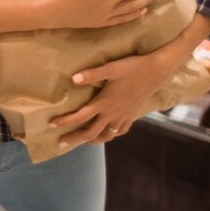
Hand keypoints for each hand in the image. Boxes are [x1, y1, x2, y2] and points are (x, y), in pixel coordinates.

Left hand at [50, 50, 178, 146]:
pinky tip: (106, 133)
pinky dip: (110, 135)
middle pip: (90, 133)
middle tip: (60, 143)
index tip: (51, 125)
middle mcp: (112, 114)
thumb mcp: (111, 68)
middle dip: (74, 139)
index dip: (64, 122)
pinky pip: (119, 132)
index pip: (80, 117)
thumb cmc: (133, 67)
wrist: (158, 71)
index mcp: (104, 103)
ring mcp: (124, 117)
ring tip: (81, 141)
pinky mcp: (132, 116)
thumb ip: (92, 74)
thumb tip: (73, 79)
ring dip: (92, 140)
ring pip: (106, 136)